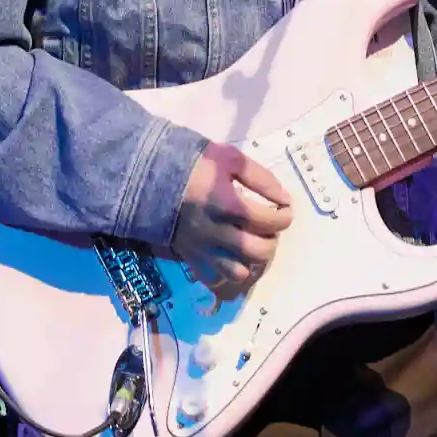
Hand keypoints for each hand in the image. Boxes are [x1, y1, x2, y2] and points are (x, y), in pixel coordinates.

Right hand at [168, 142, 293, 297]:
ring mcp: (202, 248)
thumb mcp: (230, 158)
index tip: (285, 209)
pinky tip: (231, 255)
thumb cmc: (195, 164)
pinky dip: (227, 271)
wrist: (151, 176)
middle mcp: (217, 232)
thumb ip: (260, 178)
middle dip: (272, 240)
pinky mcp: (190, 256)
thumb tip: (283, 198)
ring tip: (250, 243)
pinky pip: (214, 278)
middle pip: (259, 251)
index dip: (285, 216)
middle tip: (269, 227)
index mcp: (229, 205)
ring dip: (251, 260)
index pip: (270, 221)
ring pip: (238, 272)